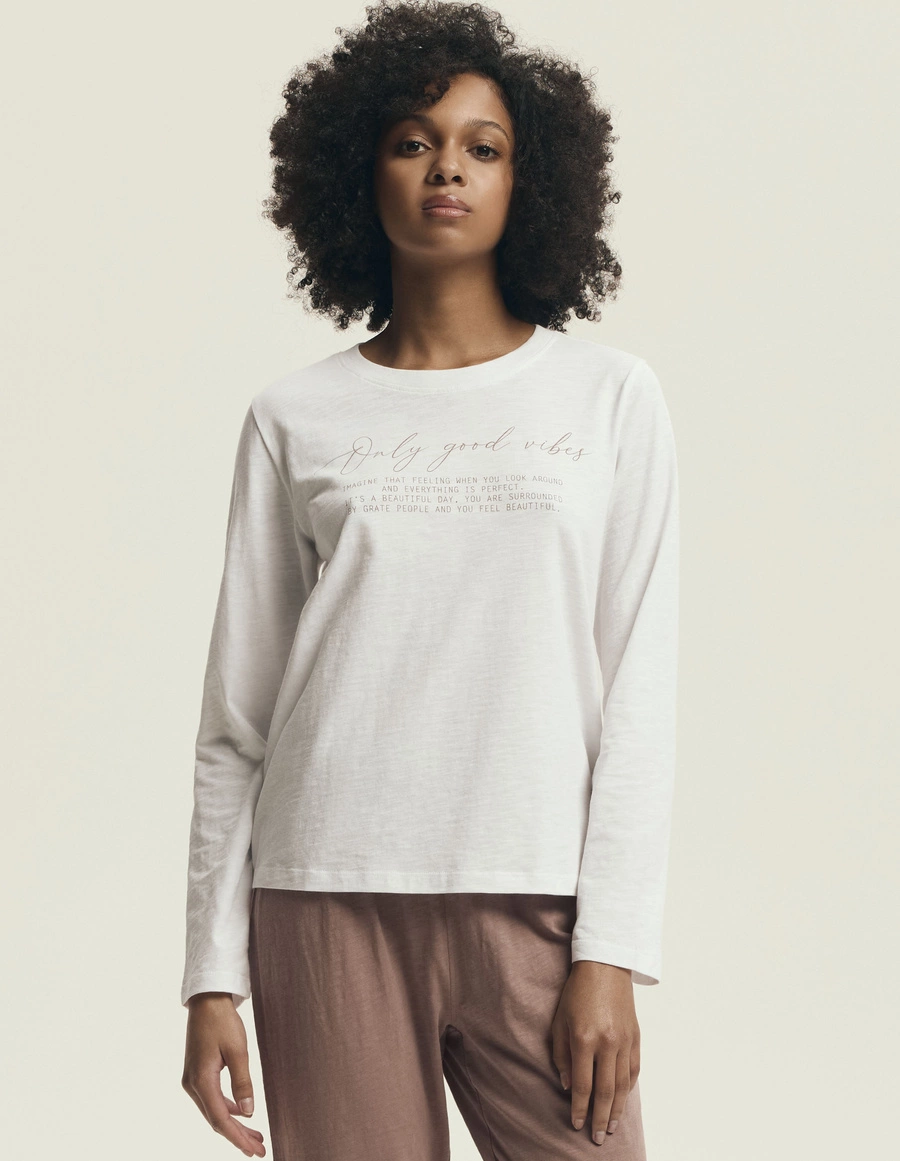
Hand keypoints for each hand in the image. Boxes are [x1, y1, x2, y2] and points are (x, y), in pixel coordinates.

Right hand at [182, 992, 265, 1157]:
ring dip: (234, 1123)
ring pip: (214, 1110)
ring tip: (255, 1135)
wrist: (207, 1000)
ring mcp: (192, 1080)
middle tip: (259, 1148)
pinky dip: (227, 1108)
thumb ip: (243, 1082)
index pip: (220, 1119)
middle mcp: (192, 1084)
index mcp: (201, 1080)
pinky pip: (212, 1098)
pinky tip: (242, 1112)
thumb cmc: (222, 1021)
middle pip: (216, 1119)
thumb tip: (249, 1112)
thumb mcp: (238, 1050)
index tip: (254, 1150)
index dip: (238, 1137)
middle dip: (238, 1136)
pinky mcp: (197, 1074)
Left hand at [551, 961, 639, 1145]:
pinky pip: (634, 1069)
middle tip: (598, 1138)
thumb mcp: (559, 1021)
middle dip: (600, 1118)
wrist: (604, 965)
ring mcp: (624, 1040)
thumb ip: (561, 1054)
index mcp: (584, 1039)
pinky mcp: (635, 1036)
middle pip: (605, 1092)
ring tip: (613, 1127)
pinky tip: (624, 1100)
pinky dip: (629, 1088)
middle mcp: (606, 1043)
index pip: (582, 1085)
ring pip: (623, 1085)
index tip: (575, 1124)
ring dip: (618, 1110)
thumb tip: (565, 1084)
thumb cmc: (576, 992)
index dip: (578, 1108)